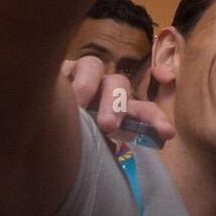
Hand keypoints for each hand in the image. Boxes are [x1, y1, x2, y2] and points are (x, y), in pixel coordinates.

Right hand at [60, 56, 174, 147]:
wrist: (47, 117)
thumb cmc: (75, 135)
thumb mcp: (93, 143)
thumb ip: (104, 144)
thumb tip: (113, 149)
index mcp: (119, 108)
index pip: (143, 110)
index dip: (156, 120)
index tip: (168, 135)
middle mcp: (104, 88)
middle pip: (119, 83)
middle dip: (116, 103)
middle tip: (107, 126)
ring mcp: (83, 74)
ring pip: (93, 66)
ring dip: (87, 86)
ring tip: (77, 106)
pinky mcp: (62, 68)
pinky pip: (66, 66)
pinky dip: (64, 78)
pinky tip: (57, 91)